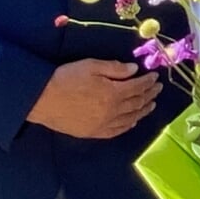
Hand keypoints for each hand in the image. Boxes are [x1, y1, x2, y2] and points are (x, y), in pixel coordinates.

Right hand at [26, 59, 160, 138]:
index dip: (148, 81)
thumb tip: (135, 70)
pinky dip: (129, 125)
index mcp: (113, 92)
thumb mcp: (91, 66)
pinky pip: (117, 131)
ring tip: (151, 104)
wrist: (41, 100)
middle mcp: (113, 111)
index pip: (138, 87)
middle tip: (158, 89)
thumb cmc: (65, 78)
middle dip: (149, 95)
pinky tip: (134, 121)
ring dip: (143, 110)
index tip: (155, 77)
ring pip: (131, 118)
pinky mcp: (94, 133)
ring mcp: (104, 124)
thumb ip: (115, 68)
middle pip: (137, 103)